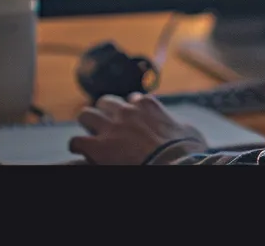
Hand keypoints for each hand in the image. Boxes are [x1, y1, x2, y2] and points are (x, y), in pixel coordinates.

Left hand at [69, 93, 205, 164]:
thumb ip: (178, 123)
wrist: (173, 165)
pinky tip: (83, 152)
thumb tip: (180, 127)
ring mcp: (109, 128)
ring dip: (88, 124)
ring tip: (91, 135)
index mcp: (147, 105)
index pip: (133, 100)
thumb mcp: (189, 130)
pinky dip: (78, 147)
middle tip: (108, 126)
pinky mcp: (96, 147)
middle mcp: (125, 112)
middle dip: (105, 113)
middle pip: (105, 102)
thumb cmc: (186, 151)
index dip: (132, 111)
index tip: (134, 121)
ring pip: (86, 115)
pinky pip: (75, 142)